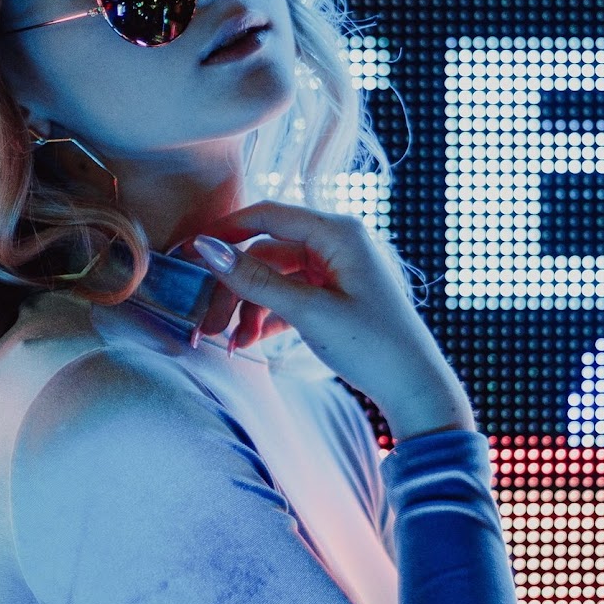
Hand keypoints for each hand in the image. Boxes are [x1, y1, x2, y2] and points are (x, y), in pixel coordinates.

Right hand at [186, 203, 475, 441]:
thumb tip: (207, 248)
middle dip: (234, 288)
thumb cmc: (373, 345)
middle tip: (206, 324)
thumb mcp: (309, 311)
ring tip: (232, 344)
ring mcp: (336, 270)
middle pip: (266, 253)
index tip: (188, 252)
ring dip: (248, 308)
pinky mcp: (334, 295)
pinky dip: (268, 317)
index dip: (224, 232)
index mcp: (338, 233)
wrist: (415, 388)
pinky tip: (252, 342)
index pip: (268, 215)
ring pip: (274, 278)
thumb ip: (257, 279)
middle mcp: (337, 243)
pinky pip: (289, 296)